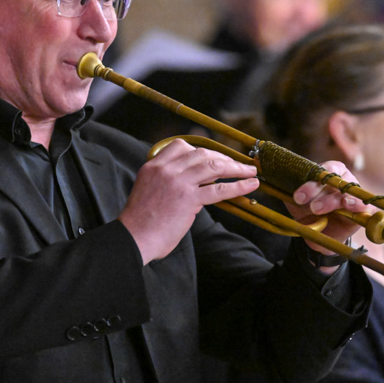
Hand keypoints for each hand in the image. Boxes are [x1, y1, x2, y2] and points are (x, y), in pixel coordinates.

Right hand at [120, 139, 258, 264]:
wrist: (133, 238)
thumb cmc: (140, 222)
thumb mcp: (147, 190)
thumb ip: (166, 182)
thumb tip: (191, 184)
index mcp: (153, 166)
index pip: (180, 146)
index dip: (200, 149)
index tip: (213, 156)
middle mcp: (166, 169)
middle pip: (201, 153)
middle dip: (222, 157)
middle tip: (236, 164)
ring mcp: (178, 182)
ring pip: (213, 166)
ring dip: (235, 167)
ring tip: (250, 171)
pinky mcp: (188, 199)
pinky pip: (219, 188)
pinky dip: (238, 185)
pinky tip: (251, 185)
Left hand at [285, 161, 371, 268]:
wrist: (320, 236)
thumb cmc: (308, 213)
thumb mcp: (296, 203)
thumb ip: (290, 192)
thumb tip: (279, 184)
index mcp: (328, 173)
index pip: (324, 168)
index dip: (311, 180)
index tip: (297, 195)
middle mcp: (343, 180)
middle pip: (333, 178)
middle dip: (315, 188)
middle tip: (302, 200)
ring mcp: (353, 194)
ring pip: (344, 191)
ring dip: (329, 200)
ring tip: (317, 209)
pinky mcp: (361, 210)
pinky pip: (362, 203)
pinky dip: (355, 203)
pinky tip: (347, 205)